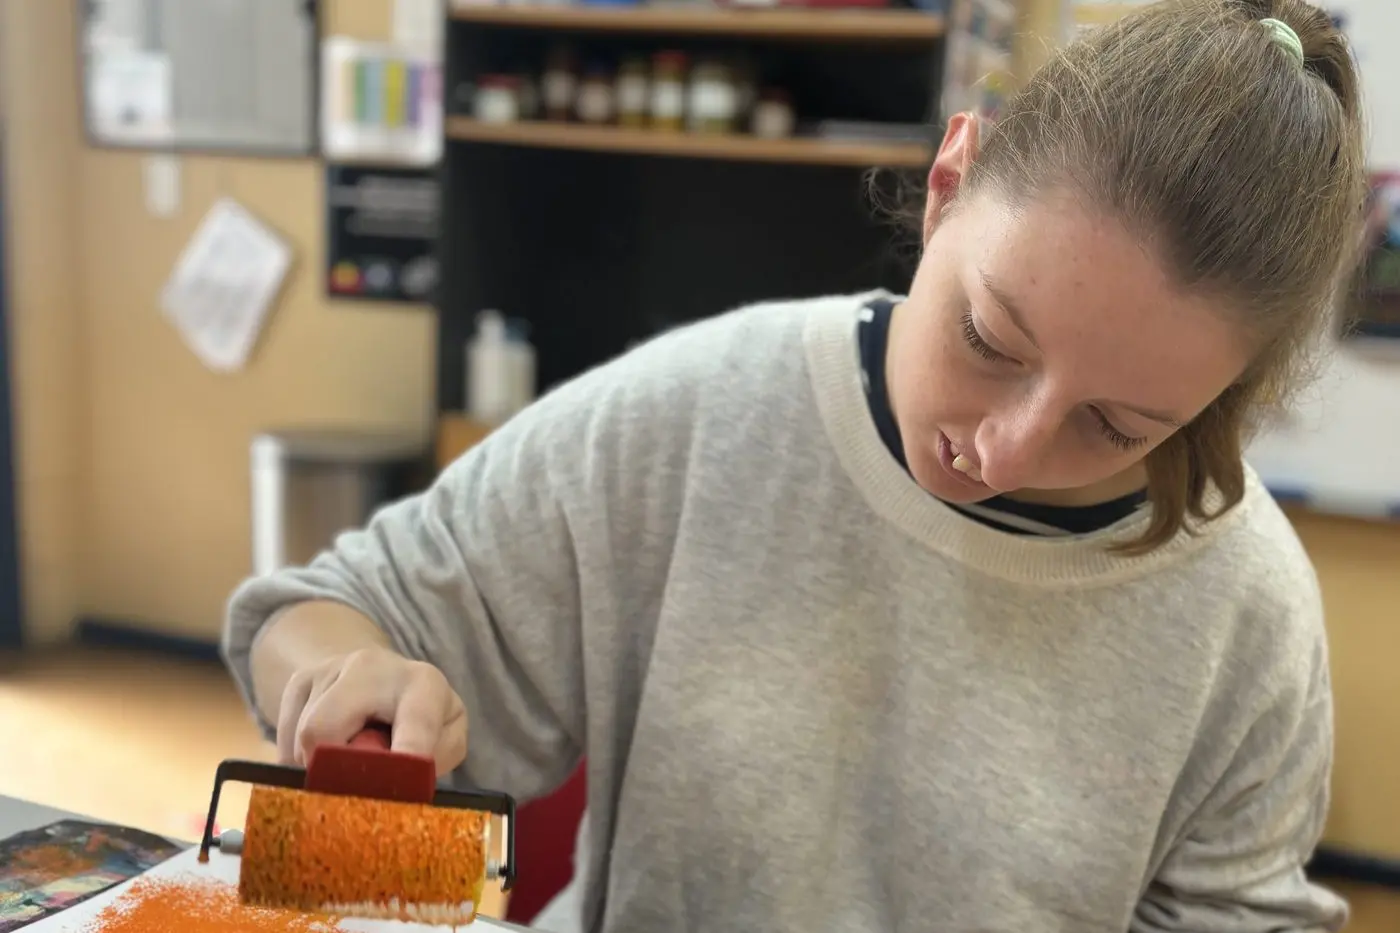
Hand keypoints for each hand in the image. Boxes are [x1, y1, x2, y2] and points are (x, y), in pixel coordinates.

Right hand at [276, 646, 467, 777]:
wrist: (383, 674)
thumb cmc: (424, 717)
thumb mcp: (445, 738)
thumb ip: (429, 764)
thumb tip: (391, 791)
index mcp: (424, 684)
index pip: (414, 727)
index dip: (402, 763)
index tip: (394, 791)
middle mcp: (374, 667)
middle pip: (324, 729)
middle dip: (330, 769)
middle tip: (348, 788)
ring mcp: (331, 669)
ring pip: (302, 740)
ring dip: (321, 766)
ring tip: (349, 757)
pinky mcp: (300, 679)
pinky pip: (284, 740)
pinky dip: (301, 760)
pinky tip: (329, 747)